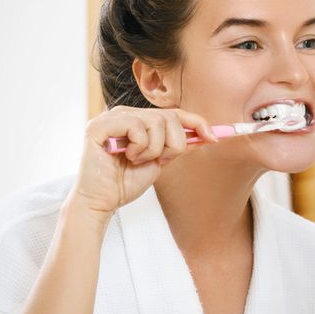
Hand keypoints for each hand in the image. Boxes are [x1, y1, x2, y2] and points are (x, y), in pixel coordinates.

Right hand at [71, 106, 216, 219]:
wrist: (102, 201)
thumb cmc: (126, 182)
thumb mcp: (160, 160)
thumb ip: (178, 145)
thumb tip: (206, 135)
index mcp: (138, 119)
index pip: (174, 113)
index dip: (197, 122)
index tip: (214, 138)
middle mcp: (124, 113)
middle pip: (169, 116)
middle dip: (174, 143)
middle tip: (161, 160)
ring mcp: (111, 117)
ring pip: (156, 121)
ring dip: (155, 149)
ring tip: (138, 160)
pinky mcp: (100, 126)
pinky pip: (136, 126)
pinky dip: (140, 147)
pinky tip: (127, 156)